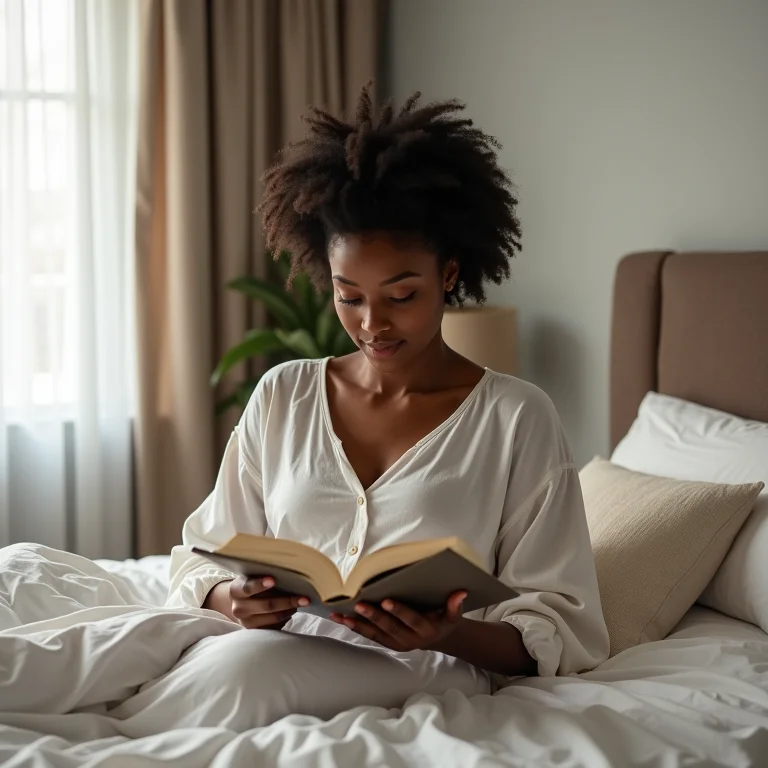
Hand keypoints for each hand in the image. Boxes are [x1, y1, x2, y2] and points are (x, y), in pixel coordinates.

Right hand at [205, 576, 309, 629]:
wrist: (239, 603)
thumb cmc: (251, 584)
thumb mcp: (251, 577)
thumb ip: (264, 575)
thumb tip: (289, 571)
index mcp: (236, 591)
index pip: (247, 587)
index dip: (260, 584)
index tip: (273, 580)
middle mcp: (239, 608)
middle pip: (266, 605)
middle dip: (287, 601)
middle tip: (305, 598)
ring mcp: (247, 622)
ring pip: (273, 618)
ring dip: (290, 610)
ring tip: (302, 602)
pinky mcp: (256, 632)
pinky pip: (275, 626)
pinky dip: (286, 617)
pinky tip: (292, 609)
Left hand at [329, 591, 466, 651]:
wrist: (437, 638)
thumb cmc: (443, 620)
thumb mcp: (453, 615)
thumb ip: (455, 605)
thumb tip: (460, 593)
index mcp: (425, 630)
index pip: (411, 619)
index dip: (399, 611)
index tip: (387, 601)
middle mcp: (409, 639)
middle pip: (389, 627)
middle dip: (374, 616)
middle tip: (360, 604)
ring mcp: (396, 643)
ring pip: (375, 633)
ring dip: (357, 624)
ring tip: (342, 614)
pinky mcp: (386, 643)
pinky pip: (369, 635)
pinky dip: (355, 627)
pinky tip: (341, 618)